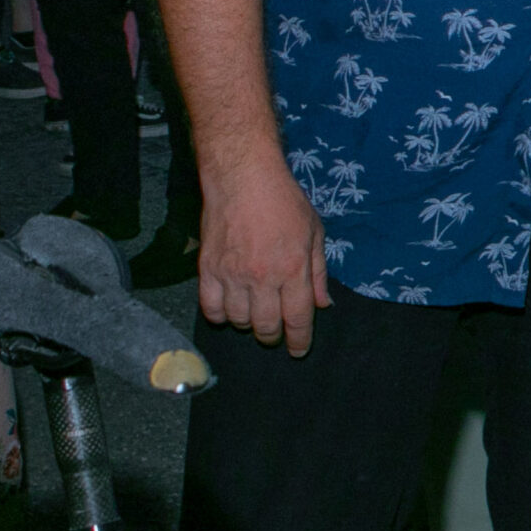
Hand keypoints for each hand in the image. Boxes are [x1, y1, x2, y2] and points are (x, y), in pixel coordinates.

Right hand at [199, 155, 329, 356]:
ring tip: (253, 315)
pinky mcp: (208, 270)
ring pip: (238, 320)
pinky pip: (210, 308)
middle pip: (266, 326)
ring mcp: (232, 275)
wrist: (243, 179)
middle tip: (274, 332)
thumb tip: (323, 305)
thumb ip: (318, 273)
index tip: (298, 351)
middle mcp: (262, 277)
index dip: (298, 341)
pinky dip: (220, 316)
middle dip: (273, 336)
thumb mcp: (314, 233)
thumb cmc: (284, 202)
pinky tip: (228, 309)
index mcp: (293, 269)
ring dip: (247, 324)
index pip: (297, 319)